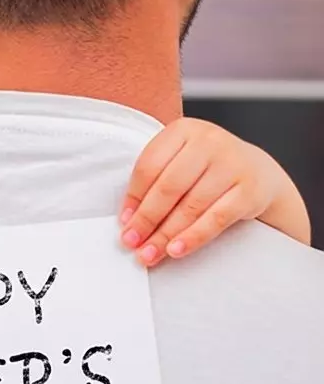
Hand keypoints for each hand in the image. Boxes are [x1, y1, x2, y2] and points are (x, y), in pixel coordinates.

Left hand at [120, 118, 285, 265]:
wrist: (259, 171)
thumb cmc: (207, 168)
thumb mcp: (180, 160)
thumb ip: (155, 180)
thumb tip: (130, 219)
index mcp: (183, 130)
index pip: (148, 167)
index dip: (133, 198)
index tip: (124, 222)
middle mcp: (209, 142)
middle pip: (168, 187)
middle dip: (146, 219)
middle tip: (131, 242)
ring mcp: (232, 164)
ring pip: (190, 206)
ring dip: (165, 234)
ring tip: (149, 253)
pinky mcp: (250, 189)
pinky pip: (216, 218)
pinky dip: (193, 237)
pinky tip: (176, 250)